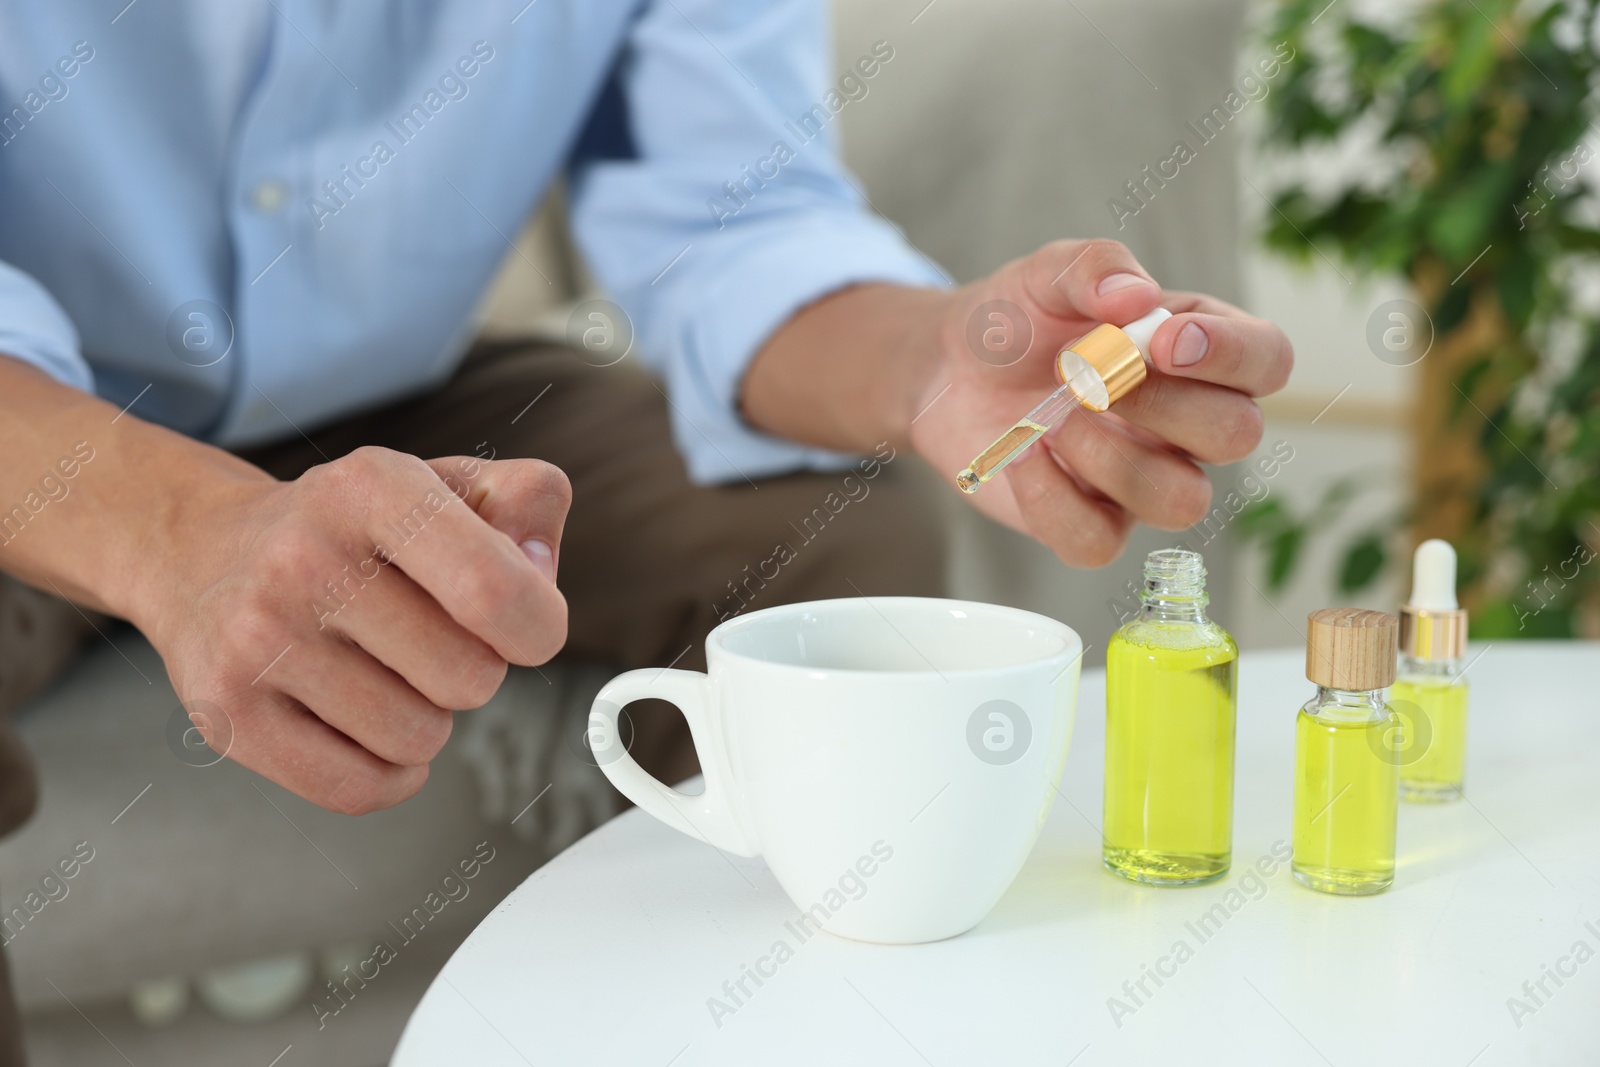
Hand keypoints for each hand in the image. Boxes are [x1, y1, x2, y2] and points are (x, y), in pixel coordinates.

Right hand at [138, 446, 570, 813]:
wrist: (201, 554)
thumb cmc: (349, 530)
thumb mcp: (444, 483)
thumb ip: (527, 504)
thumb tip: (541, 576)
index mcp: (371, 488)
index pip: (493, 590)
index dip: (537, 626)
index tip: (525, 627)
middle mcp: (304, 558)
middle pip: (469, 677)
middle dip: (476, 671)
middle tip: (431, 640)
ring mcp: (257, 640)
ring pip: (419, 738)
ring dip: (427, 718)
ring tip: (386, 671)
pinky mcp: (228, 713)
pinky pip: (359, 787)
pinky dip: (388, 772)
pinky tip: (369, 725)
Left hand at [911, 238, 1292, 566]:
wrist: (949, 367)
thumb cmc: (1019, 320)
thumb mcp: (1048, 273)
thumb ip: (1095, 267)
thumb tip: (1136, 297)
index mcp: (1200, 350)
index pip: (1268, 360)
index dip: (1232, 356)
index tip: (1161, 341)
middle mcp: (1188, 423)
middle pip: (1237, 435)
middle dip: (1161, 403)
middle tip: (1085, 373)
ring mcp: (1144, 478)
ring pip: (1182, 502)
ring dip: (1111, 458)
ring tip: (1054, 418)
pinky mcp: (1091, 522)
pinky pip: (1100, 544)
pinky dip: (1053, 500)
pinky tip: (1025, 457)